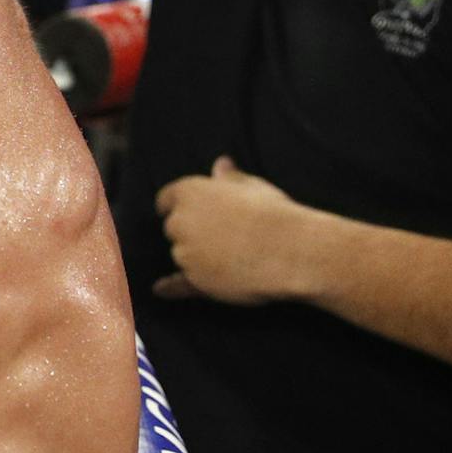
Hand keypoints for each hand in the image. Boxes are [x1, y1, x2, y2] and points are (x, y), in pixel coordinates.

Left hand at [152, 157, 317, 304]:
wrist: (290, 251)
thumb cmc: (273, 213)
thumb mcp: (252, 186)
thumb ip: (230, 178)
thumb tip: (221, 163)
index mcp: (189, 192)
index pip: (167, 199)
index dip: (175, 206)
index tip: (183, 211)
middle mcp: (180, 222)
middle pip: (173, 228)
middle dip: (188, 231)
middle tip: (220, 235)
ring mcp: (186, 253)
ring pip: (182, 255)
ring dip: (196, 256)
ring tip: (232, 255)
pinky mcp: (196, 280)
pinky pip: (179, 283)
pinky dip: (171, 287)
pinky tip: (160, 289)